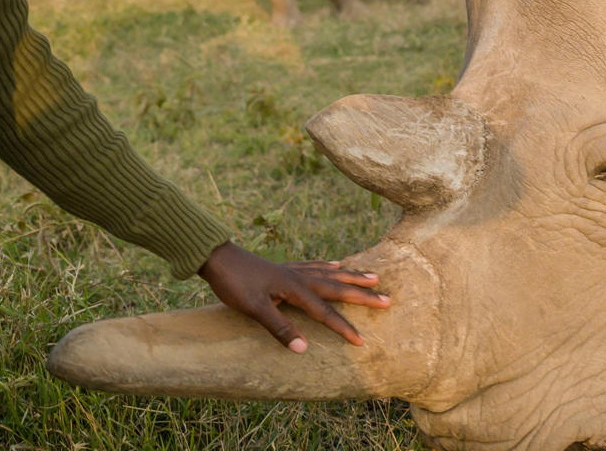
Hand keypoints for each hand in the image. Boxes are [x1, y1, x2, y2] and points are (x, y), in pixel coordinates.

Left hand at [199, 241, 389, 351]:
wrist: (217, 258)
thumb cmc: (234, 284)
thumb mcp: (254, 309)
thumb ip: (279, 328)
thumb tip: (303, 348)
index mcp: (295, 289)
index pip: (325, 312)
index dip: (344, 328)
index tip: (362, 341)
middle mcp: (299, 277)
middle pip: (337, 287)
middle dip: (363, 295)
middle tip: (388, 299)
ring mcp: (293, 270)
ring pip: (330, 273)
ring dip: (352, 276)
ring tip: (373, 276)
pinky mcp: (284, 267)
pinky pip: (314, 266)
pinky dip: (328, 266)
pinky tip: (334, 264)